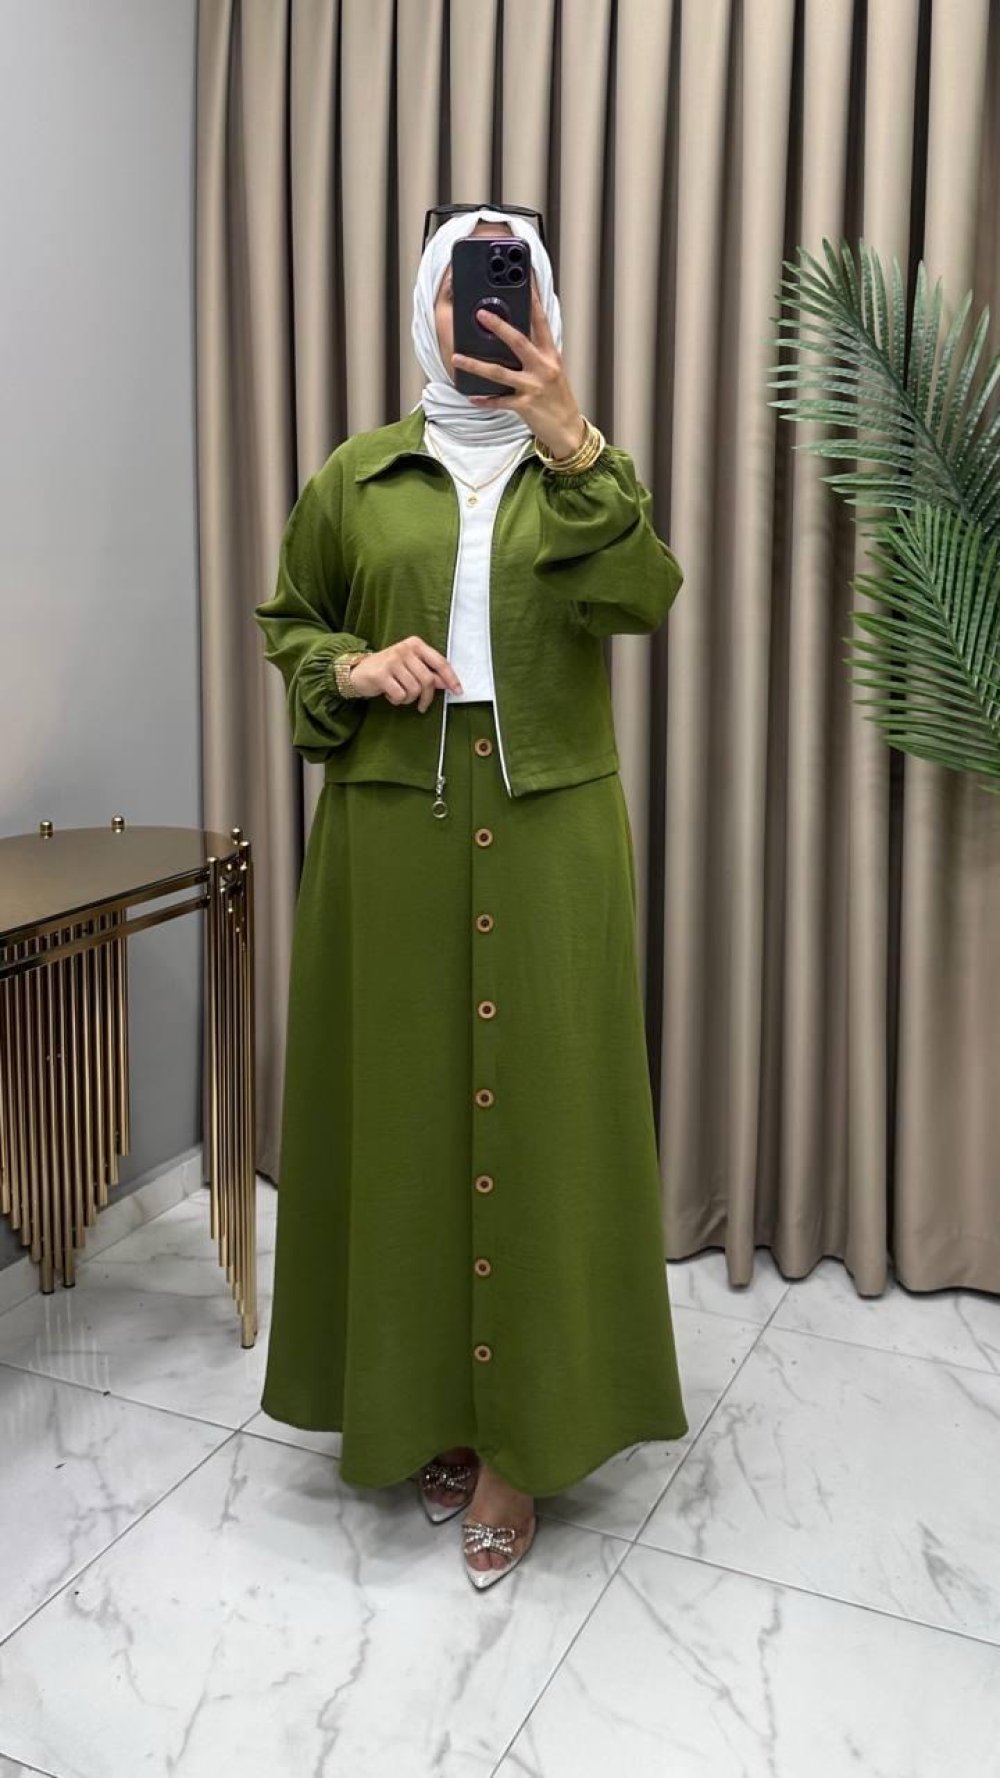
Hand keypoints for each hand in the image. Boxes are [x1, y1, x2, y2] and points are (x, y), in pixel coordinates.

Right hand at [350, 637, 461, 711]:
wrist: (358, 671)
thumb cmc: (389, 669)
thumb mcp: (410, 666)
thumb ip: (428, 672)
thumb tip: (447, 683)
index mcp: (415, 644)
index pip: (440, 662)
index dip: (451, 678)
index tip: (458, 691)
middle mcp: (404, 649)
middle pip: (428, 680)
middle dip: (427, 697)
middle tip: (422, 705)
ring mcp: (392, 660)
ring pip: (414, 690)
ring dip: (409, 699)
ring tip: (400, 694)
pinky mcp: (381, 674)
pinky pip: (400, 695)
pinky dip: (397, 700)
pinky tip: (390, 694)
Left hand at [452, 285, 585, 459]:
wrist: (568, 430)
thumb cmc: (558, 399)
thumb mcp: (552, 370)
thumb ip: (536, 353)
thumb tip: (513, 336)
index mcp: (551, 355)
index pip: (541, 322)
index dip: (533, 301)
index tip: (523, 281)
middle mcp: (543, 368)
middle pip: (518, 342)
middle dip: (499, 326)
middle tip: (480, 314)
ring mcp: (534, 387)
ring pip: (500, 373)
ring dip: (476, 365)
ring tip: (457, 358)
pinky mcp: (526, 407)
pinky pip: (500, 402)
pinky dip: (485, 400)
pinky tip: (471, 396)